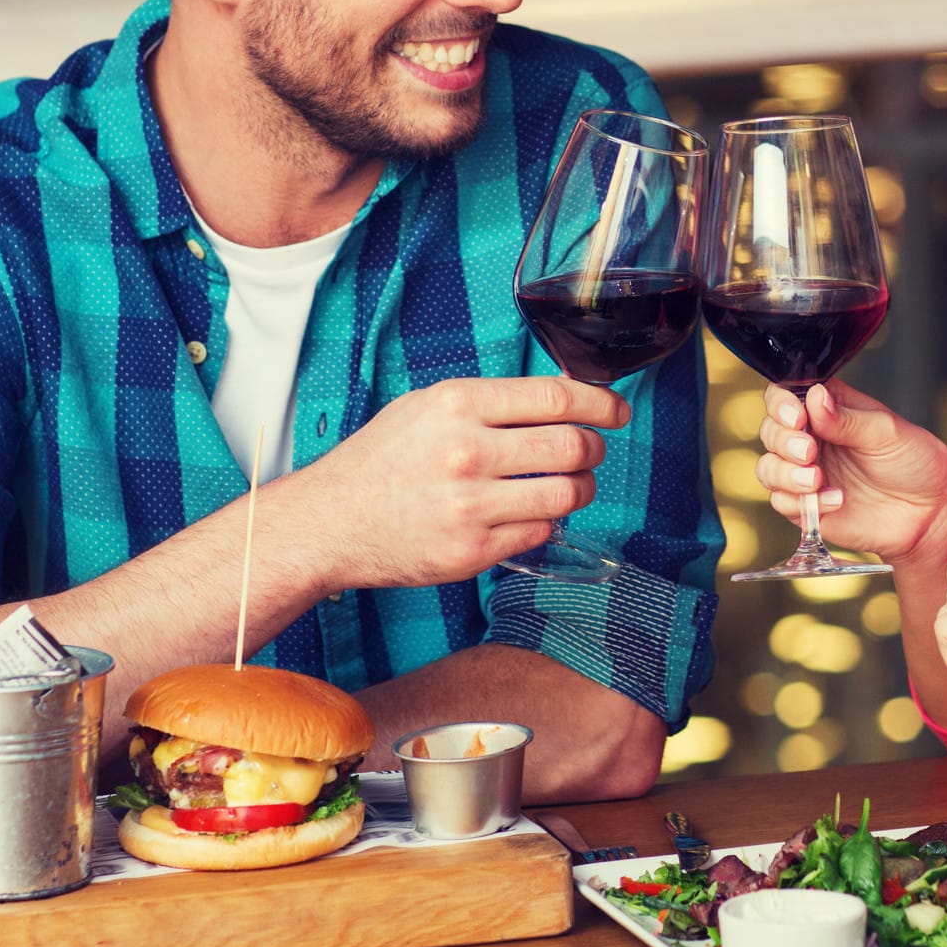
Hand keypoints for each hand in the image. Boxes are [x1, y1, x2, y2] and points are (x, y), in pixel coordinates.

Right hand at [279, 376, 627, 589]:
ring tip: (569, 486)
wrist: (329, 522)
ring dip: (581, 489)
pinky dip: (546, 523)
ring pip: (566, 495)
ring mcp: (470, 506)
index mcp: (458, 404)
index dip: (601, 402)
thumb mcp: (427, 407)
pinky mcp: (472, 551)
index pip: (557, 398)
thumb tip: (564, 395)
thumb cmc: (380, 461)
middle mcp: (467, 452)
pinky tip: (529, 514)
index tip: (617, 410)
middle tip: (592, 451)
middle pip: (572, 446)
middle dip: (595, 449)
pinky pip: (540, 533)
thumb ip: (491, 402)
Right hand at [753, 380, 946, 567]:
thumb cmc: (914, 463)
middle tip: (809, 451)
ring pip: (767, 468)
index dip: (781, 404)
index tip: (797, 417)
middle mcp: (811, 438)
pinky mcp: (807, 507)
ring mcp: (806, 473)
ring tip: (816, 479)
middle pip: (770, 431)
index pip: (785, 395)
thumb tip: (813, 396)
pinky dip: (801, 502)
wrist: (929, 513)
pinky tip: (835, 501)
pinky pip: (782, 503)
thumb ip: (846, 419)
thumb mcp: (886, 432)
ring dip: (785, 473)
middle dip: (783, 441)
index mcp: (828, 409)